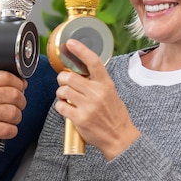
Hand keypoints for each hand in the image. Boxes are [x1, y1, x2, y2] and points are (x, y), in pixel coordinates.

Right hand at [0, 71, 26, 162]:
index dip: (19, 83)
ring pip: (13, 112)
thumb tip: (20, 83)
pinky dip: (12, 131)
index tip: (21, 89)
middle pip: (13, 94)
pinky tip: (6, 130)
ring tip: (10, 120)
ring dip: (16, 118)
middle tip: (17, 107)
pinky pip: (8, 129)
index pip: (5, 76)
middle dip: (21, 102)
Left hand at [54, 39, 139, 159]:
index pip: (93, 62)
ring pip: (62, 91)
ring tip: (67, 97)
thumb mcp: (111, 93)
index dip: (80, 50)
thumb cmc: (114, 115)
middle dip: (62, 79)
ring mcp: (88, 106)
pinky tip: (67, 109)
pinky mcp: (80, 119)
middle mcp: (97, 93)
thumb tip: (79, 72)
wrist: (120, 138)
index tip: (70, 43)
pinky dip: (61, 106)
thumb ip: (96, 82)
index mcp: (106, 84)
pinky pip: (61, 106)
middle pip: (69, 77)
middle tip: (65, 83)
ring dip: (60, 93)